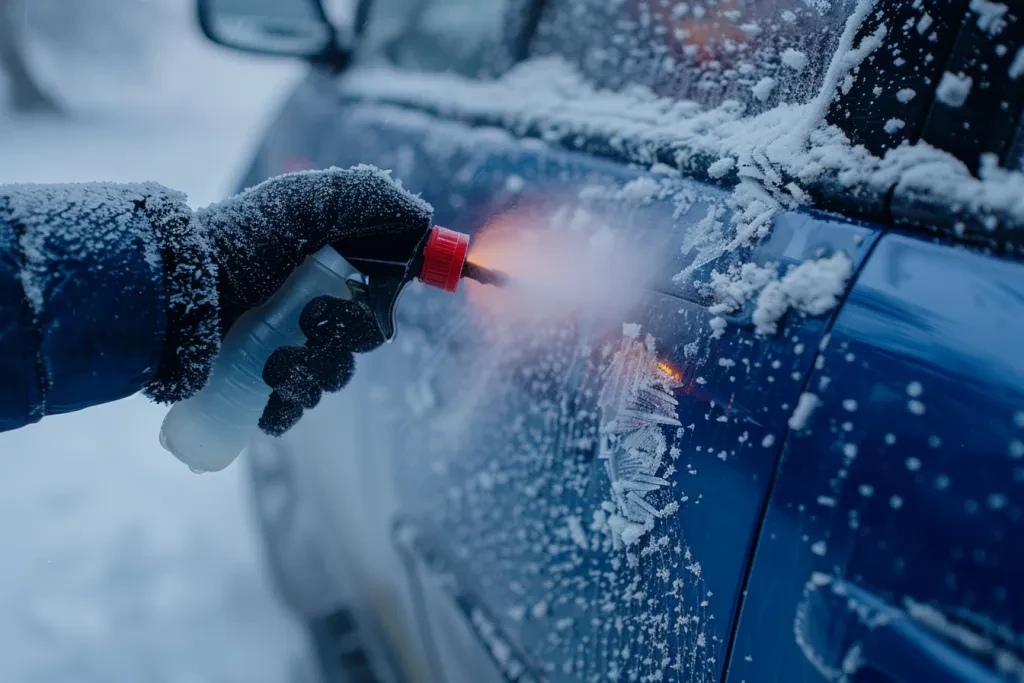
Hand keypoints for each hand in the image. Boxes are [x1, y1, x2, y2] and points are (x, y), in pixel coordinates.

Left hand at [199, 165, 432, 434]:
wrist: (172, 290)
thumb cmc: (238, 242)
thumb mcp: (301, 204)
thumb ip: (365, 198)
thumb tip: (422, 217)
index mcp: (322, 274)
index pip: (373, 308)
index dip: (372, 316)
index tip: (362, 310)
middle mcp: (302, 310)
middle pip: (354, 348)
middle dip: (338, 343)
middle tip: (308, 327)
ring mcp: (276, 348)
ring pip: (324, 381)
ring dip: (310, 378)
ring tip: (273, 365)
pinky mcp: (248, 383)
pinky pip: (287, 410)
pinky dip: (284, 409)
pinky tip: (268, 401)